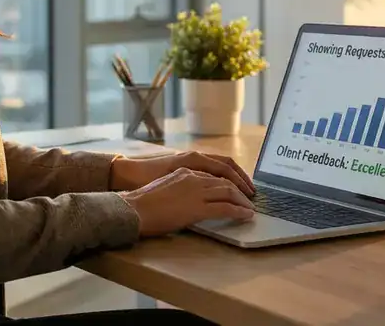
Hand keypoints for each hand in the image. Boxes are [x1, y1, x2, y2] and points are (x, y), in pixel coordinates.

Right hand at [120, 168, 253, 236]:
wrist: (133, 208)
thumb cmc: (143, 201)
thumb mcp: (165, 185)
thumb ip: (181, 186)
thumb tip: (190, 197)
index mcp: (186, 169)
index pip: (216, 168)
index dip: (231, 177)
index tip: (239, 185)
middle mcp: (193, 176)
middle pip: (226, 178)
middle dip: (241, 187)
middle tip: (251, 197)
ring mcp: (196, 191)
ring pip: (229, 191)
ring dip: (243, 200)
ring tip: (250, 208)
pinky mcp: (197, 207)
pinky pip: (225, 207)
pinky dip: (239, 211)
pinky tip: (246, 216)